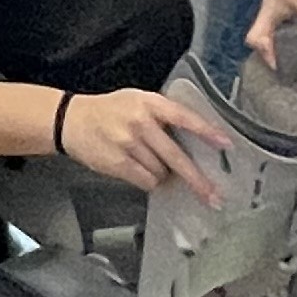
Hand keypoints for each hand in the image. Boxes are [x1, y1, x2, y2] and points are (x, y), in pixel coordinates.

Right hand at [60, 86, 230, 203]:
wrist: (70, 120)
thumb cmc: (110, 111)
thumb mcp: (137, 100)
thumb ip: (162, 115)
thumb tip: (192, 142)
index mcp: (150, 103)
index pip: (184, 117)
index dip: (206, 132)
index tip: (226, 145)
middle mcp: (141, 122)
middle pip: (176, 156)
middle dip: (196, 179)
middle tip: (213, 196)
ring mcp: (128, 143)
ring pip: (161, 172)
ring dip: (162, 174)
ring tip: (148, 162)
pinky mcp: (117, 162)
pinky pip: (145, 180)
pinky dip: (149, 181)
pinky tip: (141, 171)